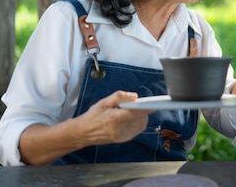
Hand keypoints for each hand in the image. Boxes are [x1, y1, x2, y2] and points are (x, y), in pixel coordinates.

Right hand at [19, 90, 152, 164]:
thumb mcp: (104, 102)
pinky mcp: (123, 140)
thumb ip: (119, 97)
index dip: (145, 107)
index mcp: (114, 119)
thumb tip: (134, 96)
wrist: (84, 133)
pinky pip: (137, 130)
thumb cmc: (93, 116)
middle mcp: (119, 130)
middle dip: (142, 110)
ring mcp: (122, 136)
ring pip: (141, 125)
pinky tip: (133, 118)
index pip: (135, 112)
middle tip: (137, 104)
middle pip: (140, 118)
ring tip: (134, 110)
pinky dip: (139, 123)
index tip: (151, 103)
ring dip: (141, 116)